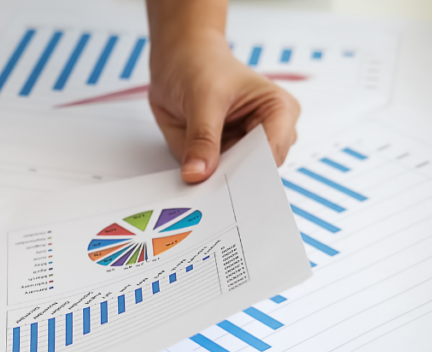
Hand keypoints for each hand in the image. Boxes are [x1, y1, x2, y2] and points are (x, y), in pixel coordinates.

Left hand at [148, 31, 300, 182]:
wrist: (179, 58)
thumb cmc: (200, 64)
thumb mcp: (201, 97)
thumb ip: (201, 138)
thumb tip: (196, 173)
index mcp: (279, 110)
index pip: (273, 152)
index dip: (251, 172)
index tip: (229, 184)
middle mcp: (267, 133)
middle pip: (257, 171)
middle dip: (232, 181)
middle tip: (207, 186)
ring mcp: (244, 147)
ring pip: (235, 180)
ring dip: (215, 183)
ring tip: (197, 182)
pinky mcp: (222, 156)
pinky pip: (214, 178)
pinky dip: (202, 180)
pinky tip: (190, 177)